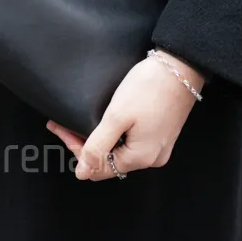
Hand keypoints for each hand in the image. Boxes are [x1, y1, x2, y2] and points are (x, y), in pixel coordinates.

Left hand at [46, 48, 204, 180]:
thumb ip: (98, 147)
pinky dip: (113, 134)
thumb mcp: (117, 117)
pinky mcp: (160, 133)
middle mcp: (151, 158)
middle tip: (64, 123)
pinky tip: (102, 121)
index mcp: (140, 158)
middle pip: (108, 161)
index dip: (76, 150)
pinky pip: (131, 142)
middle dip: (84, 144)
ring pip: (119, 151)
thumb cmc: (150, 88)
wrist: (180, 67)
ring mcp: (158, 146)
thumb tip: (82, 173)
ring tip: (78, 121)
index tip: (60, 129)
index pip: (98, 169)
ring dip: (97, 138)